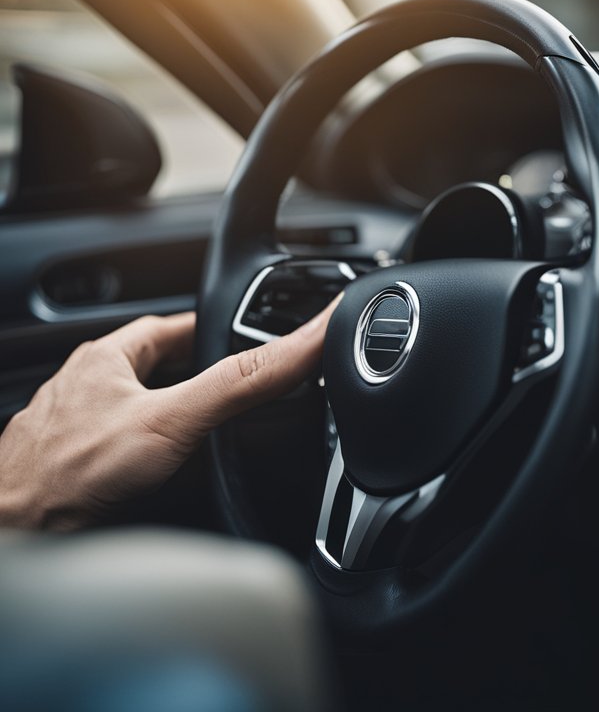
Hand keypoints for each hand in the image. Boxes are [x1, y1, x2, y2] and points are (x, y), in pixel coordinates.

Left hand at [0, 303, 337, 530]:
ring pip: (143, 415)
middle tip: (245, 395)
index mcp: (107, 358)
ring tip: (213, 438)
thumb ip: (242, 382)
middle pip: (162, 372)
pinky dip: (154, 464)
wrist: (16, 536)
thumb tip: (305, 343)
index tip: (256, 339)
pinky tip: (168, 481)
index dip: (221, 332)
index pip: (176, 327)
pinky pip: (126, 456)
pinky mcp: (73, 471)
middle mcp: (87, 389)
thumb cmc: (68, 476)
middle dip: (203, 384)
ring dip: (178, 425)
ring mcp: (77, 431)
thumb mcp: (175, 419)